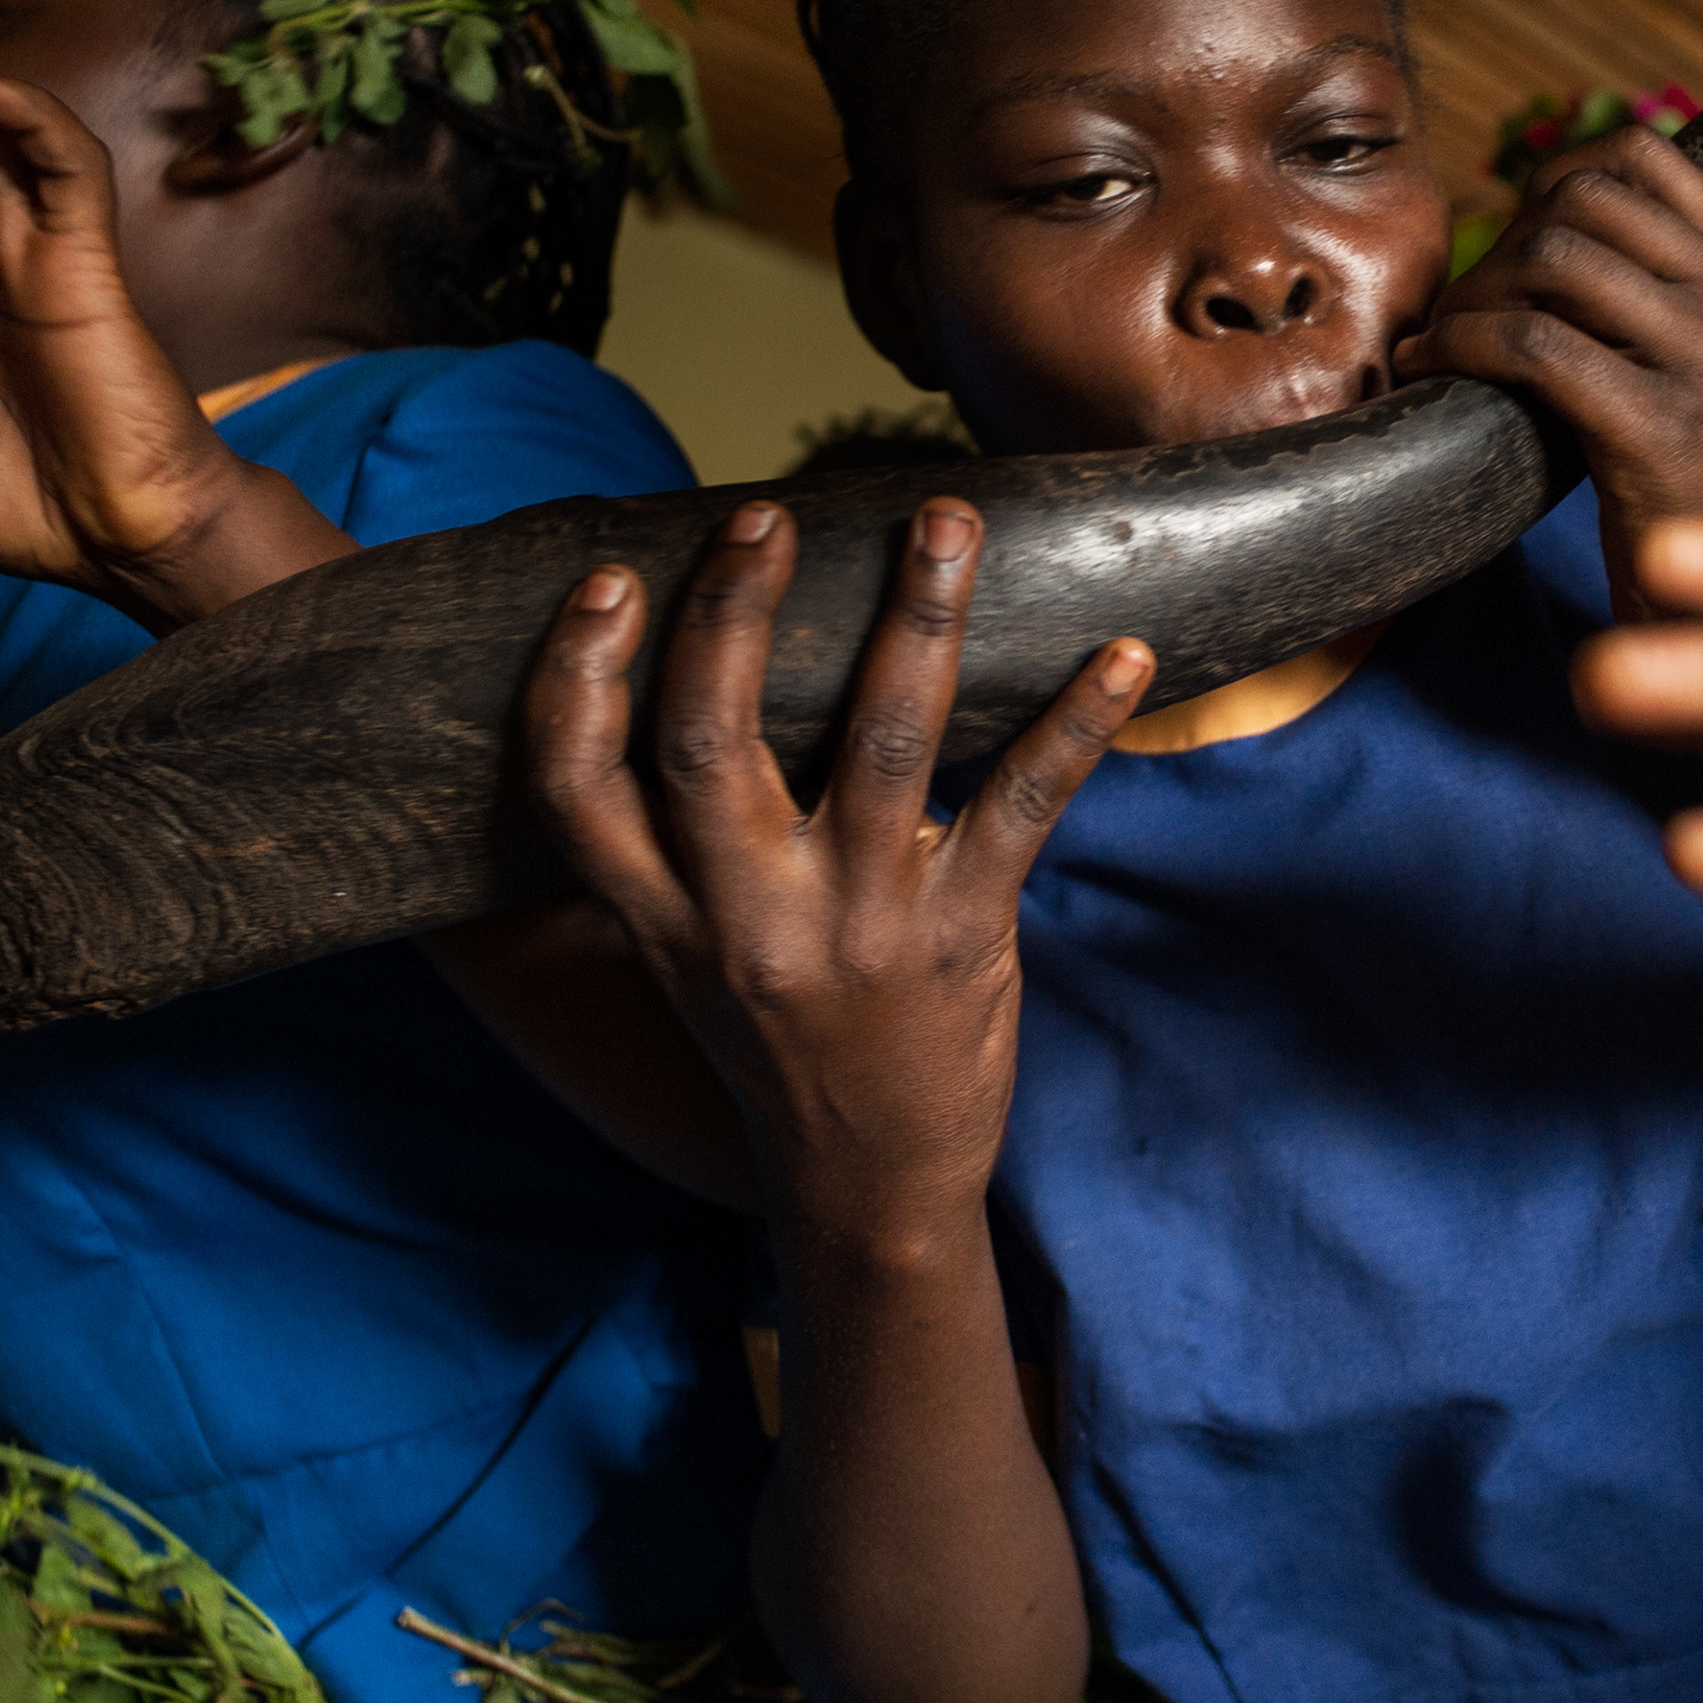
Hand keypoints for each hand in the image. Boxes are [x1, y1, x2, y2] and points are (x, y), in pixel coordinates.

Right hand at [522, 499, 1149, 1247]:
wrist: (869, 1187)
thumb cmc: (783, 1044)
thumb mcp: (689, 960)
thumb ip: (678, 847)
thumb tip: (707, 666)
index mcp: (662, 918)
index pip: (576, 791)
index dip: (576, 680)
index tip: (611, 582)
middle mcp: (745, 917)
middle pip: (709, 743)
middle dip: (736, 616)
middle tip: (765, 516)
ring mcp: (856, 925)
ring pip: (880, 743)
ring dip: (918, 617)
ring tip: (943, 519)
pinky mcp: (961, 935)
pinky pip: (1021, 806)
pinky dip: (1076, 724)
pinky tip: (1125, 655)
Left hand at [1402, 125, 1702, 617]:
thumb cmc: (1698, 496)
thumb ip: (1659, 292)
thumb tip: (1544, 215)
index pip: (1642, 156)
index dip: (1551, 182)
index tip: (1511, 241)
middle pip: (1585, 200)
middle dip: (1503, 240)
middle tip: (1466, 304)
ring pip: (1554, 259)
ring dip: (1472, 292)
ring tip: (1444, 341)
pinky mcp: (1664, 424)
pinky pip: (1532, 341)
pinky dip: (1460, 343)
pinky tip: (1432, 370)